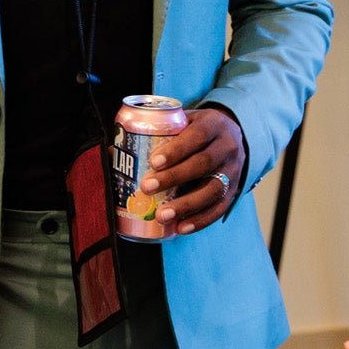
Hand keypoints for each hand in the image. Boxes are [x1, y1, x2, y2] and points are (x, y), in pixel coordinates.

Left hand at [146, 107, 246, 233]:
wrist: (234, 135)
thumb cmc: (199, 130)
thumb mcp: (185, 120)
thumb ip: (158, 131)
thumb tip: (113, 149)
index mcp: (213, 125)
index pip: (196, 136)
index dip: (176, 150)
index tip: (153, 161)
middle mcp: (227, 147)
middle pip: (203, 163)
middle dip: (174, 177)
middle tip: (148, 187)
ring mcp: (233, 171)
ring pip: (213, 190)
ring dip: (187, 205)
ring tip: (162, 215)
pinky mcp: (233, 191)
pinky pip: (219, 208)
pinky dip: (200, 220)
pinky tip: (181, 228)